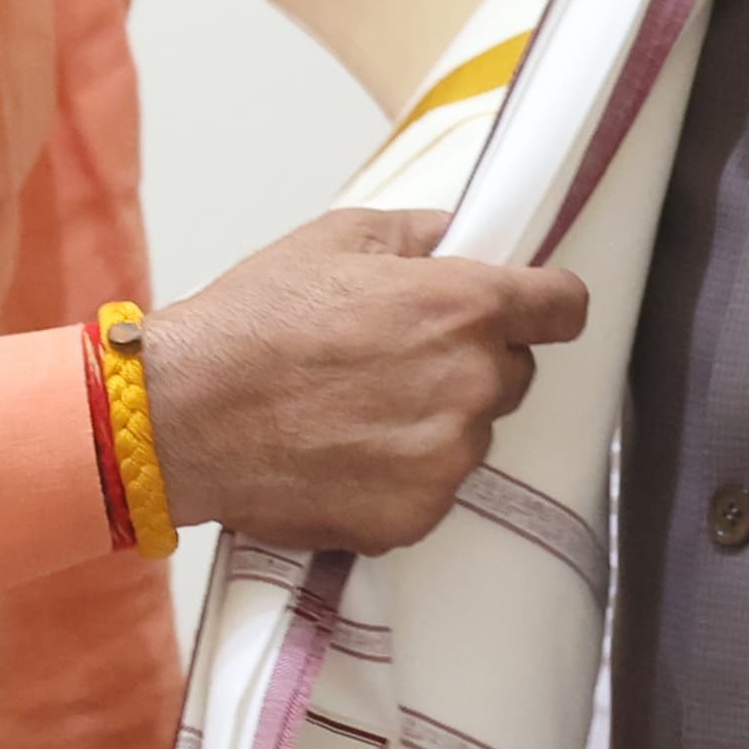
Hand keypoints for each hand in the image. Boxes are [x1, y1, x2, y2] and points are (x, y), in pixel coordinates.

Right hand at [142, 210, 589, 554]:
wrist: (184, 414)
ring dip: (434, 424)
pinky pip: (432, 490)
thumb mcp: (336, 239)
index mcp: (465, 307)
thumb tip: (460, 236)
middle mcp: (471, 384)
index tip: (533, 312)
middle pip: (514, 375)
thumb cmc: (251, 323)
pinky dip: (399, 477)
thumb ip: (419, 233)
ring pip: (470, 436)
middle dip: (471, 365)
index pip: (563, 307)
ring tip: (355, 411)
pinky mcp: (415, 515)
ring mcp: (447, 457)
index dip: (546, 306)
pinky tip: (342, 453)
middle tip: (397, 360)